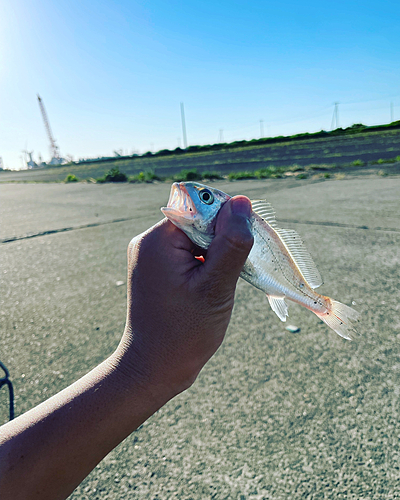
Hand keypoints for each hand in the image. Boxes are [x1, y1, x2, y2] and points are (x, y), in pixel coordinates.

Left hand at [117, 195, 253, 397]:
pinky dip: (207, 264)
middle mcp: (150, 242)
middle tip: (242, 265)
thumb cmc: (184, 333)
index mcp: (157, 240)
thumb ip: (231, 243)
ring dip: (217, 254)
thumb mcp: (215, 286)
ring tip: (225, 283)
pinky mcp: (158, 271)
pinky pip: (188, 255)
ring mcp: (152, 257)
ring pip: (196, 239)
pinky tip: (215, 286)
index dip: (226, 219)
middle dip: (223, 239)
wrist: (153, 369)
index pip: (199, 209)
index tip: (247, 242)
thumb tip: (241, 201)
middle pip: (198, 222)